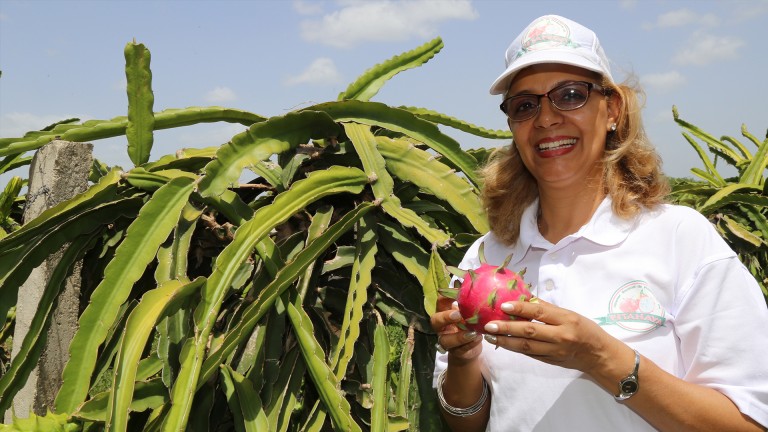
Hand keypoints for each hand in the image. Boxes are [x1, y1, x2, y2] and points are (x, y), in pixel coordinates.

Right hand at [430, 296, 481, 363]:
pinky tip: (479, 338)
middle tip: (458, 314)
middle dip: (445, 317)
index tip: (459, 292)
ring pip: (446, 340)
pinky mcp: (456, 352)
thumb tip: (471, 282)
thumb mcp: (468, 312)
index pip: (440, 302)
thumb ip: (469, 302)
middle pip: (435, 321)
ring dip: (460, 336)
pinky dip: (470, 343)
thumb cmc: (468, 324)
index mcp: (444, 313)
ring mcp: (447, 341)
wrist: (470, 347)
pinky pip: (461, 349)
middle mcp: (442, 327)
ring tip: (473, 332)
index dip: (447, 296)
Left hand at [482, 299, 619, 375]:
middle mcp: (561, 336)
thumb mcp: (570, 314)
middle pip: (529, 332)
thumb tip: (524, 297)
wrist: (599, 355)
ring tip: (490, 336)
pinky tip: (502, 343)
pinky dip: (515, 348)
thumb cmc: (585, 329)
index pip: (539, 313)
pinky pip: (530, 354)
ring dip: (506, 342)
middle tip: (489, 325)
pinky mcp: (550, 361)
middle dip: (507, 328)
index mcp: (566, 320)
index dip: (520, 309)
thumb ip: (547, 308)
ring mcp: (555, 351)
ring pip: (526, 347)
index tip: (503, 306)